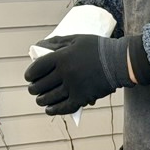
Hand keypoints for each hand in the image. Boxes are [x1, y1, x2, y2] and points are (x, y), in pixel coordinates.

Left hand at [25, 34, 140, 114]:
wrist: (120, 61)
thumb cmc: (99, 48)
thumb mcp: (77, 39)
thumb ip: (57, 42)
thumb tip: (39, 45)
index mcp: (62, 56)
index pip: (37, 68)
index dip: (30, 74)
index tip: (29, 77)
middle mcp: (65, 72)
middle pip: (41, 85)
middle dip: (34, 89)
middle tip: (33, 90)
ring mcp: (73, 86)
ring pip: (50, 98)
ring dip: (42, 100)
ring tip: (40, 100)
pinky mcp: (82, 98)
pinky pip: (64, 107)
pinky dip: (55, 110)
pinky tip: (49, 110)